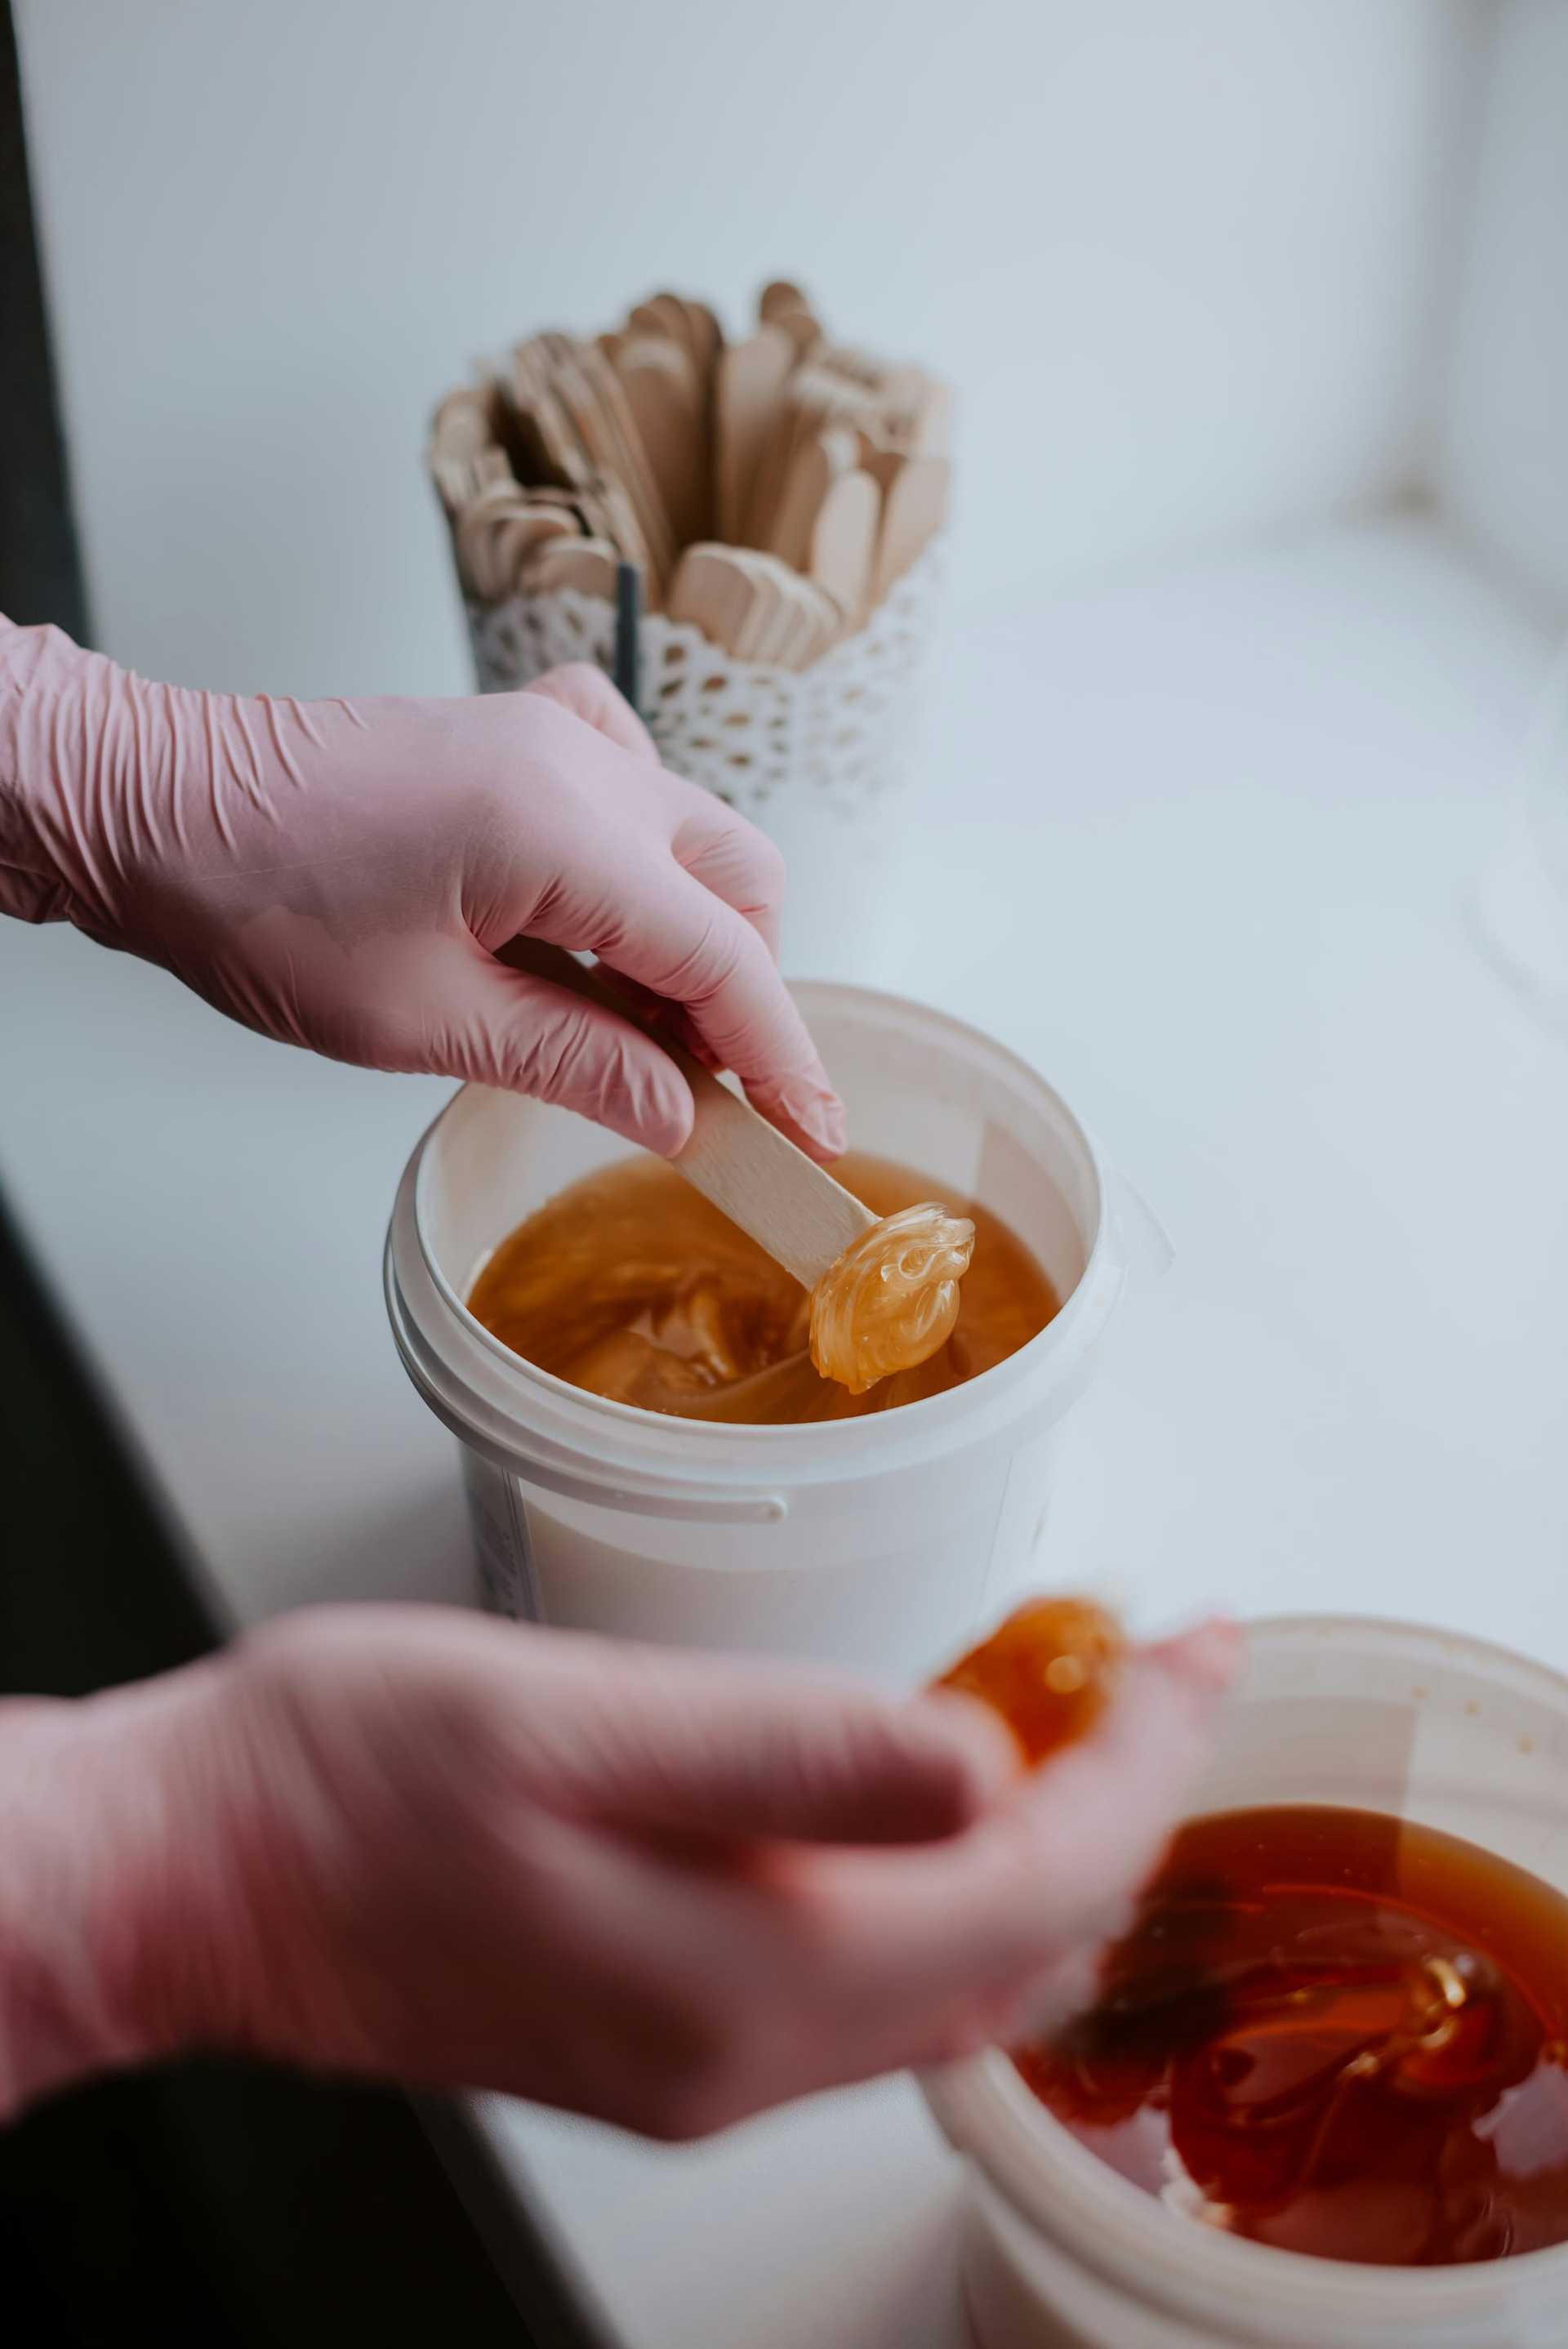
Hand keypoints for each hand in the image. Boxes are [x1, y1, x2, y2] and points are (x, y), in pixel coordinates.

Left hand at [0, 624, 842, 1155]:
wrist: (153, 803)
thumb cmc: (255, 901)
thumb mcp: (422, 1020)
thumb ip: (574, 1062)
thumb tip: (679, 1115)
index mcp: (562, 829)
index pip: (725, 957)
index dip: (780, 1056)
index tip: (811, 1132)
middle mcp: (580, 763)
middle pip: (742, 885)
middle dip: (747, 995)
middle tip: (710, 1093)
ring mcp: (554, 735)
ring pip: (696, 838)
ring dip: (698, 938)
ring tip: (643, 1034)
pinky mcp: (522, 736)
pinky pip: (636, 790)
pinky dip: (650, 869)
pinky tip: (601, 923)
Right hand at [0, 1607, 1233, 2135]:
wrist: (199, 1872)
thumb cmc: (351, 1772)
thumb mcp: (574, 1720)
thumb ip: (793, 1751)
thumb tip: (981, 1762)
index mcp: (750, 1969)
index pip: (1035, 1875)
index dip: (1141, 1756)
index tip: (1193, 1646)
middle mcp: (748, 2050)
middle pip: (1022, 1942)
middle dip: (1122, 1798)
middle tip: (1164, 1668)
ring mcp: (708, 2062)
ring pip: (960, 1975)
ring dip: (1047, 1848)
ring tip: (1082, 1716)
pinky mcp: (667, 2039)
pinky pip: (876, 1982)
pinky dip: (951, 1887)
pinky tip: (940, 1797)